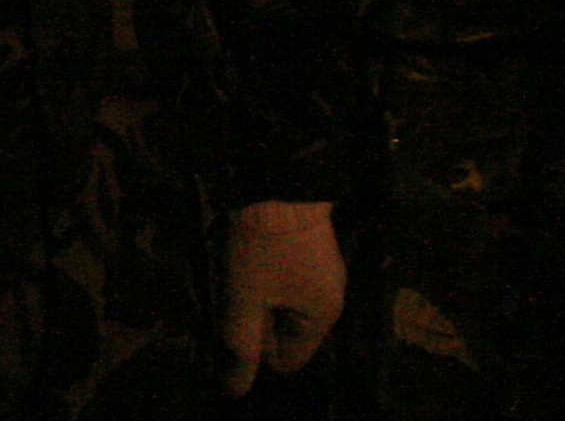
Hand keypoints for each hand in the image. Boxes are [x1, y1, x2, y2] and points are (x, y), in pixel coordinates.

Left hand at [216, 199, 343, 394]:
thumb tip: (235, 391)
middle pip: (284, 331)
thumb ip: (239, 346)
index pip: (286, 362)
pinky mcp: (311, 246)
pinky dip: (265, 271)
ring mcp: (323, 270)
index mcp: (320, 317)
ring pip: (281, 302)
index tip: (239, 317)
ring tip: (239, 266)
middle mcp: (330, 297)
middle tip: (234, 290)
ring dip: (256, 293)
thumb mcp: (243, 298)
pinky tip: (249, 250)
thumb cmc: (261, 242)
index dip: (256, 347)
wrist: (277, 173)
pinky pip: (285, 277)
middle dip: (255, 317)